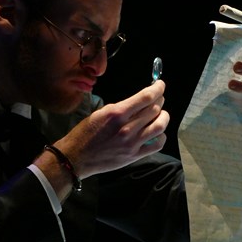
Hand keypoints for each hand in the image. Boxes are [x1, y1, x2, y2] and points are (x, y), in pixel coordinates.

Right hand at [54, 80, 168, 178]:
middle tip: (158, 98)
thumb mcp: (100, 113)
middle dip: (160, 100)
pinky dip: (161, 136)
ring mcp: (132, 143)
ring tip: (161, 114)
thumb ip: (121, 107)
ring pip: (159, 126)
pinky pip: (157, 145)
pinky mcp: (134, 156)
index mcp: (117, 113)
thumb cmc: (85, 133)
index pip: (146, 97)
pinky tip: (158, 133)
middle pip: (154, 109)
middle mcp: (127, 127)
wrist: (77, 157)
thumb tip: (138, 102)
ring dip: (164, 117)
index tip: (160, 84)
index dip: (157, 89)